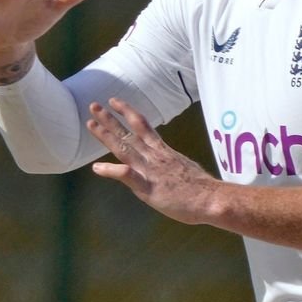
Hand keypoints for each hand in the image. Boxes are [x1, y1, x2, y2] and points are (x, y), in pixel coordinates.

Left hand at [86, 97, 217, 224]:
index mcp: (164, 152)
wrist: (211, 199)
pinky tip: (97, 168)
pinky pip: (128, 176)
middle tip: (93, 105)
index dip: (128, 112)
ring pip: (125, 149)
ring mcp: (150, 171)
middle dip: (110, 119)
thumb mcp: (185, 168)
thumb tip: (169, 164)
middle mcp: (155, 157)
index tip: (114, 102)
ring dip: (107, 136)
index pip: (143, 126)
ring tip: (91, 124)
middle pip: (129, 133)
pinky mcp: (148, 188)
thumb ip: (171, 163)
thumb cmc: (202, 189)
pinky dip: (112, 171)